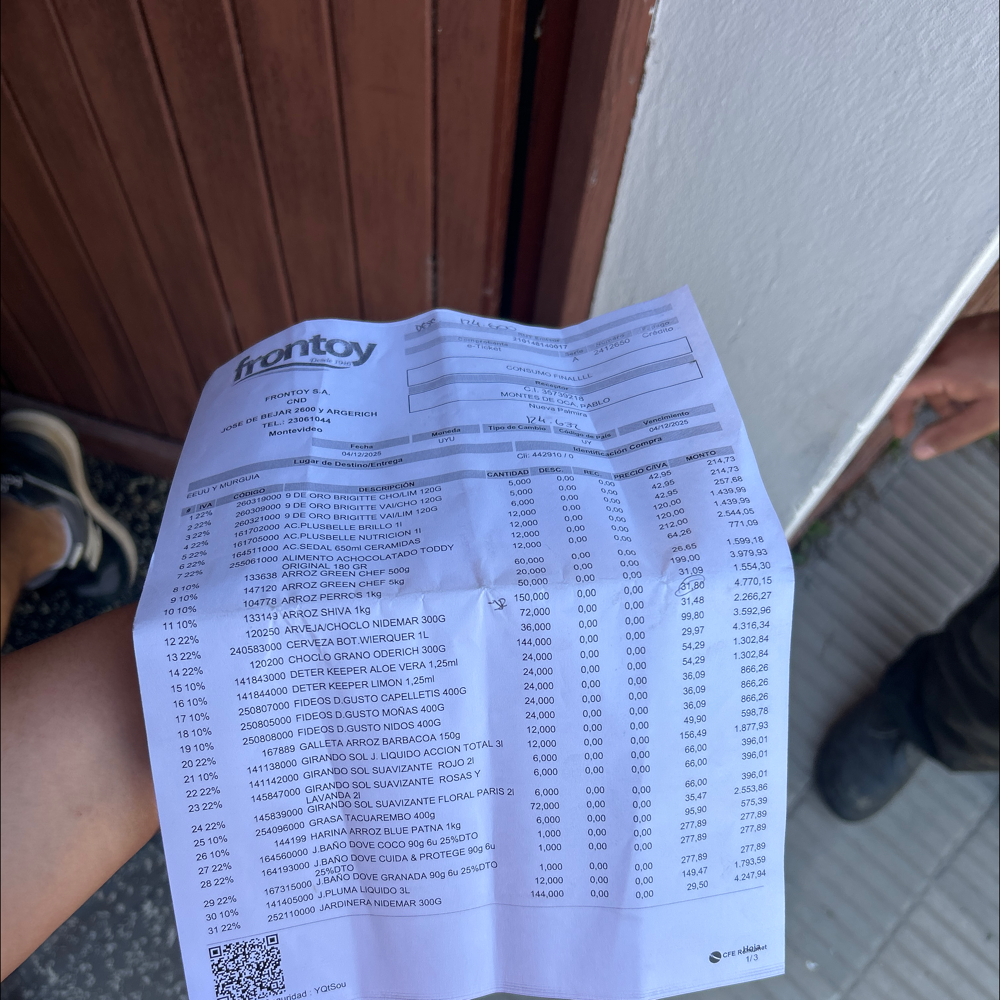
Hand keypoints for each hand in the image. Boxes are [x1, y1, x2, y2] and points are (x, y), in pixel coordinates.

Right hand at [890, 312, 998, 458]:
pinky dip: (952, 373)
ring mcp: (952, 333)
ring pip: (931, 367)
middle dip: (925, 405)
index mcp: (940, 367)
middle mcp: (940, 346)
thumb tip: (919, 450)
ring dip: (942, 390)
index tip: (902, 431)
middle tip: (942, 423)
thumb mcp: (989, 414)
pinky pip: (946, 353)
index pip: (898, 391)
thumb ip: (950, 434)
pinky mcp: (966, 327)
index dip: (896, 413)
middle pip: (913, 378)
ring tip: (969, 406)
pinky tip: (975, 384)